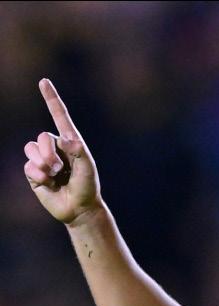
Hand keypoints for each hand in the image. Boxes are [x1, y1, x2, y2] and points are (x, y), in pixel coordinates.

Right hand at [24, 79, 102, 224]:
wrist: (79, 208)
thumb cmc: (87, 186)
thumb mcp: (87, 168)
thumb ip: (79, 151)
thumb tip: (65, 138)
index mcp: (70, 142)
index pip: (59, 116)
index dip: (51, 99)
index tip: (44, 82)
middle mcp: (55, 148)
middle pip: (42, 137)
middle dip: (49, 153)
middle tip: (58, 168)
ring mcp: (43, 159)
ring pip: (31, 150)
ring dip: (43, 164)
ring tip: (54, 176)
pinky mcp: (34, 172)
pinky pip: (28, 166)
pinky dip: (38, 175)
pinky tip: (48, 183)